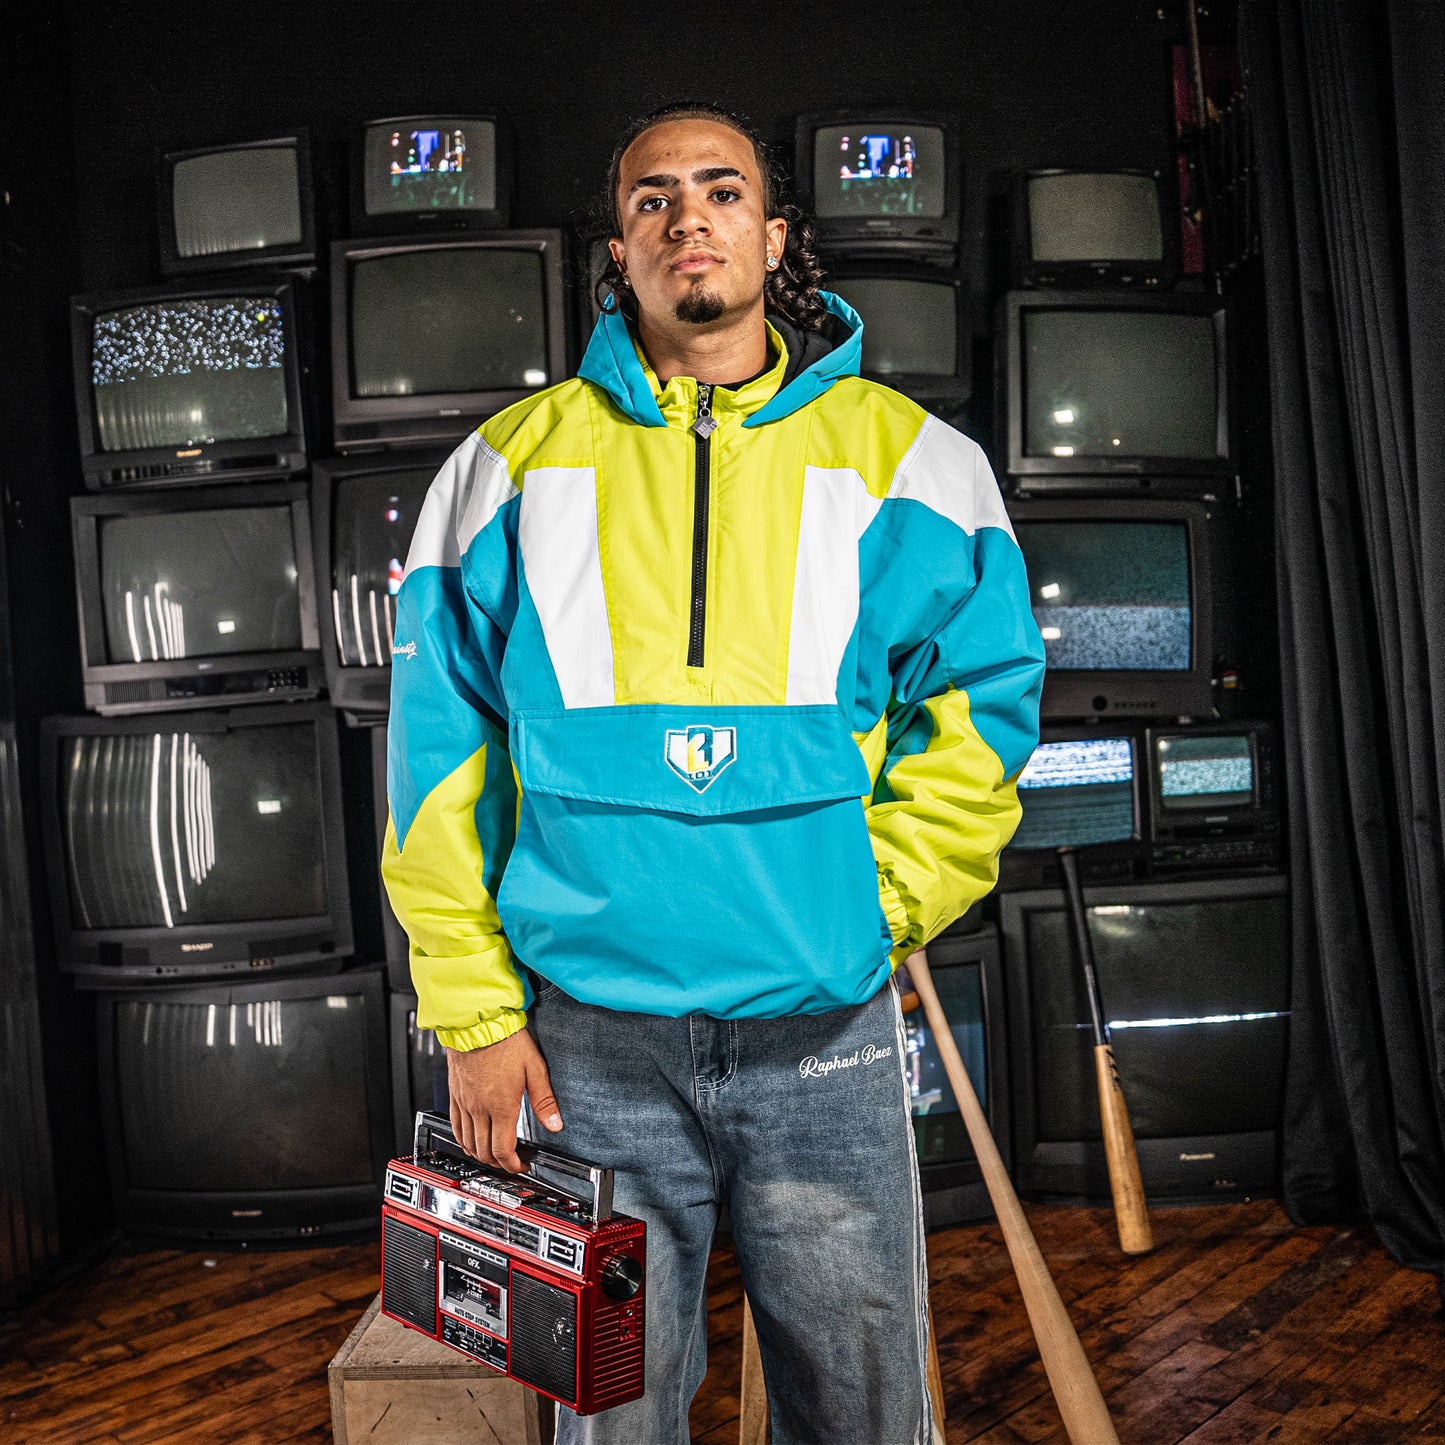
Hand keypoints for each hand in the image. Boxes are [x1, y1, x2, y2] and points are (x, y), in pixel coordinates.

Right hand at [447, 1027, 563, 1173]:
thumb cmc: (505, 1040)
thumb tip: (555, 1123)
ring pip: (467, 1142)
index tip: (521, 1165)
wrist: (478, 1022)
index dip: (512, 1164)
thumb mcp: (535, 1068)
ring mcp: (465, 1102)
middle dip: (498, 1163)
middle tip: (510, 1162)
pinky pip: (455, 1126)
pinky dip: (462, 1140)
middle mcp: (480, 1108)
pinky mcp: (455, 1094)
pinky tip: (469, 1141)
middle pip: (484, 1150)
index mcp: (501, 1106)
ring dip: (480, 1155)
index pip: (503, 1150)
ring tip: (493, 1155)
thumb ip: (544, 1099)